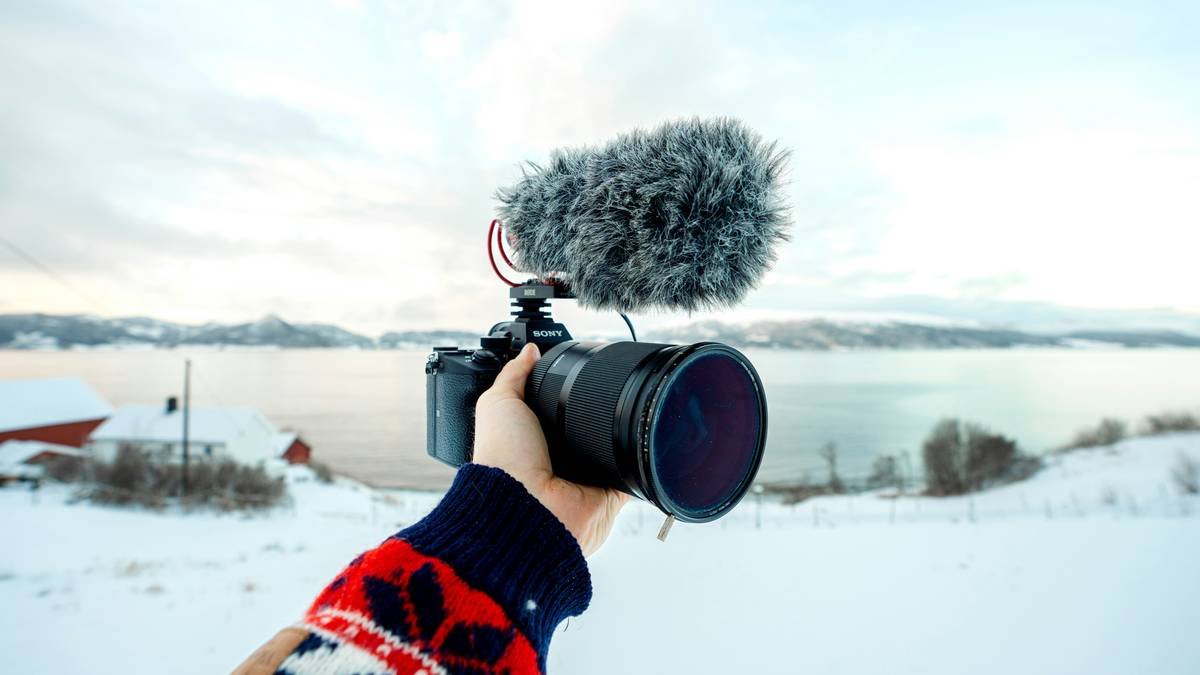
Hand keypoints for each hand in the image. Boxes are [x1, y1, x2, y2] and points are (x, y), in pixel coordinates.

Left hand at [473, 342, 628, 555]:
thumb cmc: (503, 459)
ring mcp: (588, 477)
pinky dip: (639, 457)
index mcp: (538, 439)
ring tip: (623, 413)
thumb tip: (529, 350)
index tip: (585, 377)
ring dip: (622, 432)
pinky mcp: (611, 492)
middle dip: (601, 412)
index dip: (574, 394)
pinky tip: (637, 440)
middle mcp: (563, 459)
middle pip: (593, 425)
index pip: (563, 411)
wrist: (523, 502)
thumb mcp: (498, 403)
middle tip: (608, 392)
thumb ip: (514, 375)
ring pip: (617, 445)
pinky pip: (634, 470)